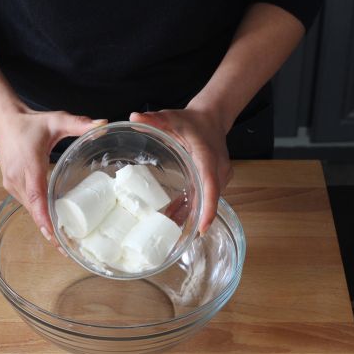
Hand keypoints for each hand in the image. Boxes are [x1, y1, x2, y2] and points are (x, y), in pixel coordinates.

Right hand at [0, 104, 105, 242]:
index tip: (54, 235)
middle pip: (35, 210)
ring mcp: (13, 185)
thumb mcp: (56, 120)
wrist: (3, 122)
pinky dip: (41, 217)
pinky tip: (54, 227)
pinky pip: (29, 205)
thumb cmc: (30, 123)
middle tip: (69, 249)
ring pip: (31, 211)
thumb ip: (79, 123)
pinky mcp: (13, 187)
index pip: (37, 196)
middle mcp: (18, 179)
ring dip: (46, 226)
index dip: (45, 217)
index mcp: (29, 165)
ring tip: (65, 244)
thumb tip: (103, 124)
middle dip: (50, 231)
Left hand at [129, 108, 232, 233]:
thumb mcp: (171, 117)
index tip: (202, 228)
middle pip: (209, 200)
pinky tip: (174, 218)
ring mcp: (219, 177)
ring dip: (192, 216)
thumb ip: (153, 118)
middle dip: (194, 219)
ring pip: (207, 202)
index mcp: (208, 158)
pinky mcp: (216, 181)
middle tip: (174, 236)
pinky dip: (192, 209)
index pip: (211, 187)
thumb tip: (134, 118)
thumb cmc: (192, 120)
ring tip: (171, 232)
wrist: (212, 117)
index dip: (208, 209)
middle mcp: (218, 171)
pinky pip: (205, 198)